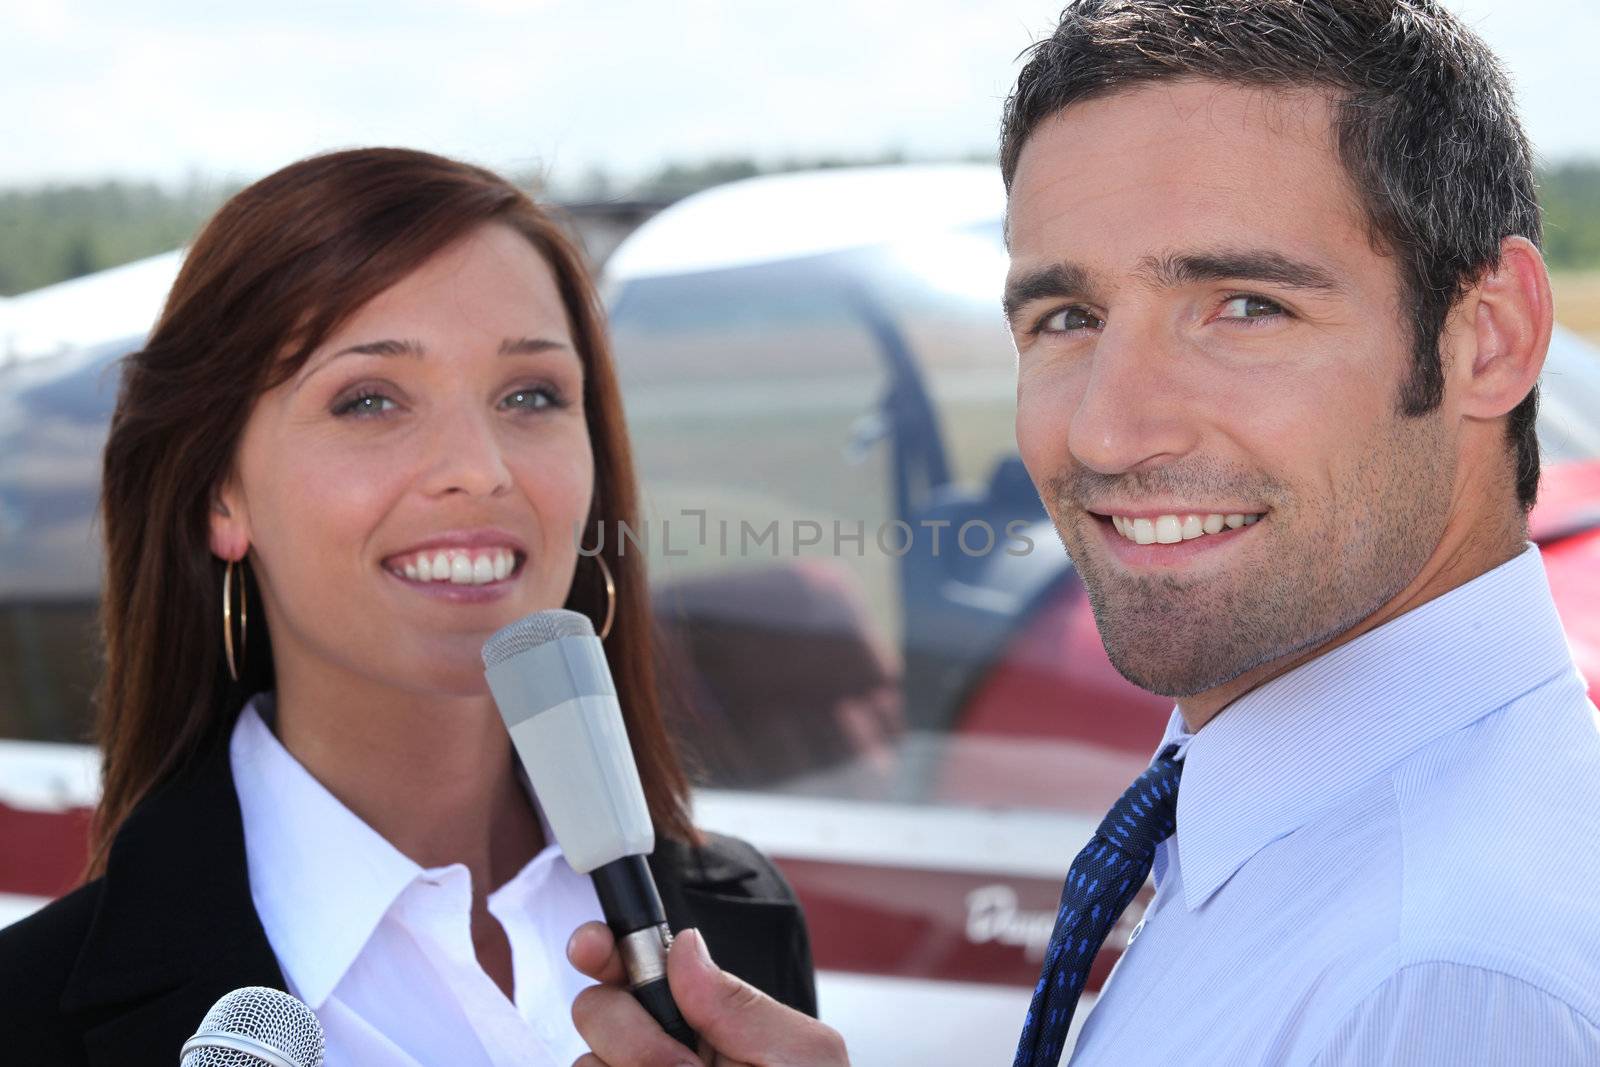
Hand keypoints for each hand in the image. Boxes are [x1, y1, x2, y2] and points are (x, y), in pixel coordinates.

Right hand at [567, 922, 849, 1066]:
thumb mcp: (800, 1060)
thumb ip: (742, 1005)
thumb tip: (684, 946)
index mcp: (706, 1020)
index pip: (636, 965)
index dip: (605, 949)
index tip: (592, 950)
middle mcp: (660, 1053)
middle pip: (596, 1012)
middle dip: (631, 1035)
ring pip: (584, 1066)